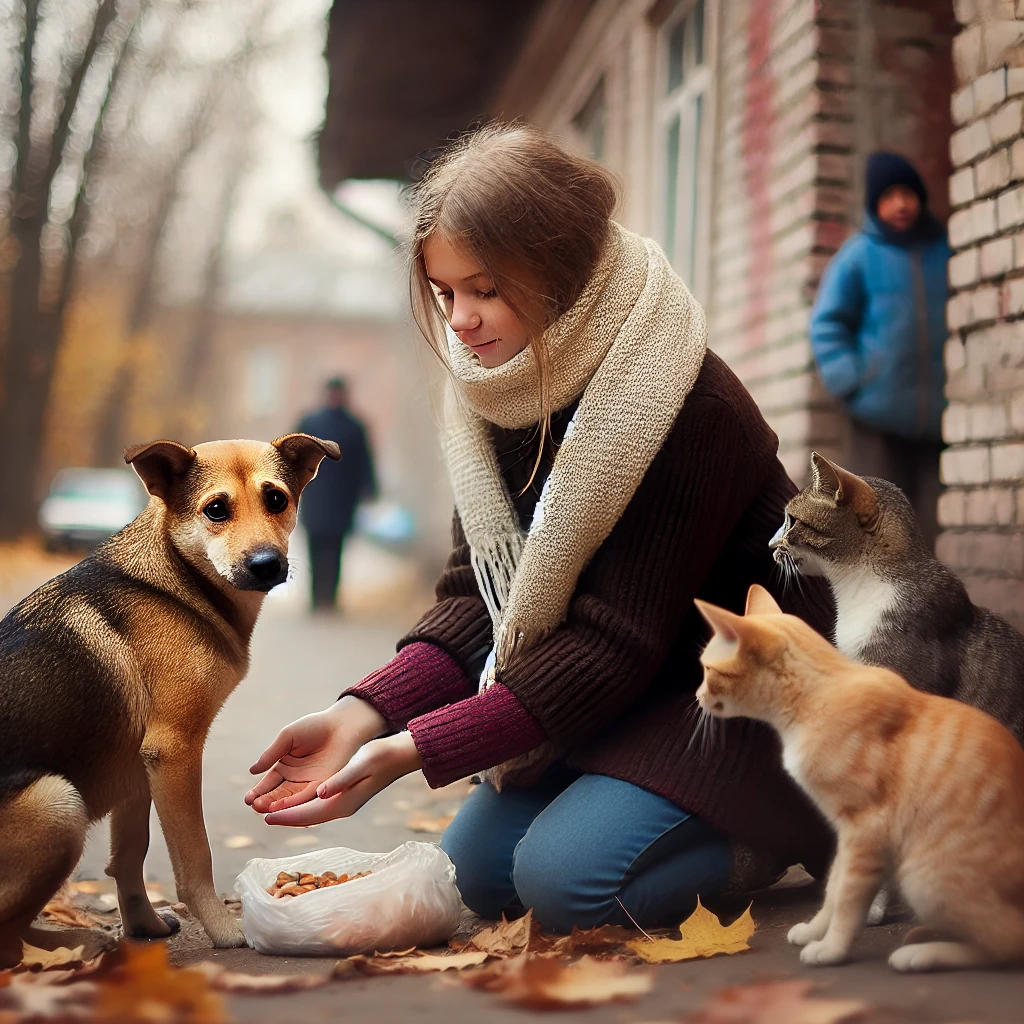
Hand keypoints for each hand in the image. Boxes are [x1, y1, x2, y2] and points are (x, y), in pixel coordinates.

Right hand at [245, 696, 385, 812]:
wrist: (342, 725)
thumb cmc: (315, 727)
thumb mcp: (288, 737)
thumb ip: (272, 754)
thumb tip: (252, 771)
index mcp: (286, 765)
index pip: (269, 782)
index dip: (259, 791)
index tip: (247, 799)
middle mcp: (296, 778)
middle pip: (278, 794)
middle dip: (265, 801)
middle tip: (253, 805)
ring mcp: (310, 784)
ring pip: (290, 799)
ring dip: (277, 806)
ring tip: (262, 809)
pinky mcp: (324, 786)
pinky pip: (307, 798)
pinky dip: (295, 804)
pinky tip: (283, 809)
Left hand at [262, 733, 421, 826]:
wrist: (398, 757)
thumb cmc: (379, 757)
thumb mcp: (359, 765)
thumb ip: (339, 780)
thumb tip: (320, 793)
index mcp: (342, 803)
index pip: (308, 814)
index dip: (286, 816)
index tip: (266, 818)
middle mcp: (342, 808)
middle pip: (308, 818)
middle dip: (285, 818)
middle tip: (262, 816)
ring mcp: (344, 804)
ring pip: (312, 813)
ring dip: (293, 813)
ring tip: (273, 811)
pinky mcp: (346, 797)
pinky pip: (319, 807)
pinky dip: (303, 806)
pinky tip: (296, 801)